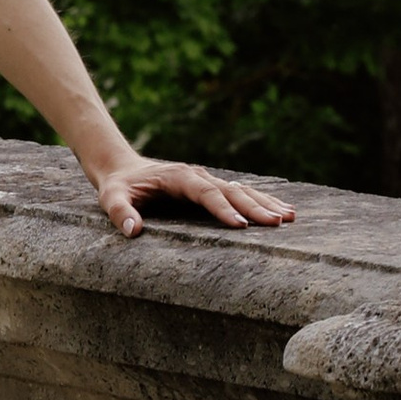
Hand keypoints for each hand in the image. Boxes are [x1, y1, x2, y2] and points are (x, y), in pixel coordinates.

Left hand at [90, 153, 294, 240]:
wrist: (122, 169)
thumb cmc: (117, 187)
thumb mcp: (111, 198)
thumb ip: (120, 213)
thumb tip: (133, 230)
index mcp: (177, 177)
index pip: (205, 193)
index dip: (223, 208)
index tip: (241, 224)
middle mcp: (197, 176)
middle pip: (231, 191)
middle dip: (255, 206)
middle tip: (278, 223)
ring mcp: (206, 180)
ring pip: (241, 190)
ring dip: (265, 203)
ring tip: (290, 217)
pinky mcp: (211, 188)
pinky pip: (240, 193)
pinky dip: (261, 201)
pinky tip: (282, 211)